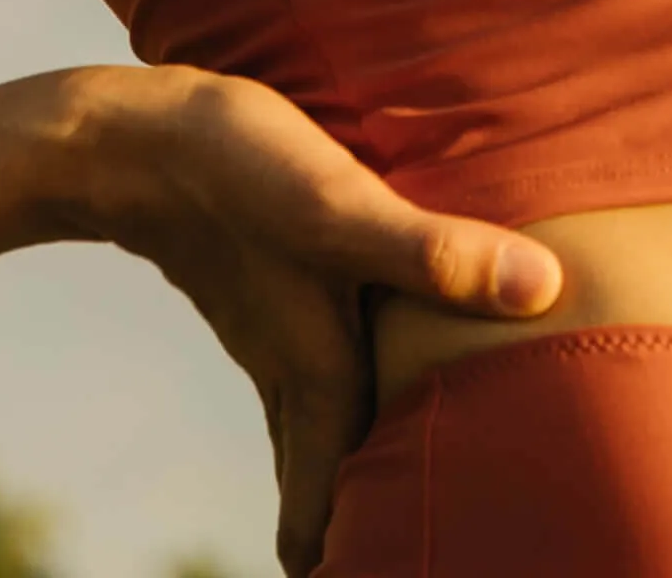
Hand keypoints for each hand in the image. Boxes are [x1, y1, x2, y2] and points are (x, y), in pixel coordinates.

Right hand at [66, 65, 562, 574]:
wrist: (127, 137)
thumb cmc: (233, 172)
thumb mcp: (337, 208)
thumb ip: (435, 252)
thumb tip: (544, 288)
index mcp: (318, 377)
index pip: (325, 517)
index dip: (351, 563)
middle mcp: (295, 375)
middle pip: (323, 496)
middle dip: (358, 540)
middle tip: (411, 558)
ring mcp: (275, 344)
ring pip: (314, 446)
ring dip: (346, 486)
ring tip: (392, 518)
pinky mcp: (268, 303)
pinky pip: (309, 393)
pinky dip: (338, 424)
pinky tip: (368, 402)